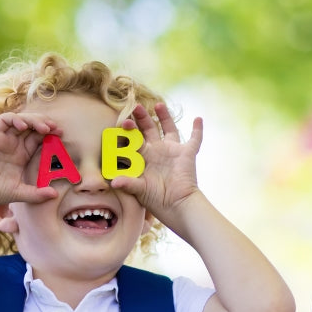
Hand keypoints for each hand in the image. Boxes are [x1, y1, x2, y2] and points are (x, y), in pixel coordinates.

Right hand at [0, 112, 59, 206]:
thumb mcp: (22, 193)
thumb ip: (38, 194)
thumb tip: (55, 195)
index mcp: (22, 154)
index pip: (39, 137)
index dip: (50, 134)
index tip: (60, 135)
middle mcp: (14, 144)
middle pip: (32, 126)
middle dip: (45, 123)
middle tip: (57, 128)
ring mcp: (4, 138)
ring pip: (21, 120)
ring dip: (34, 120)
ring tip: (45, 128)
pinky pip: (5, 120)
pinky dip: (16, 119)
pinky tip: (24, 127)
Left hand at [110, 103, 202, 221]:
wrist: (178, 206)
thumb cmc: (157, 201)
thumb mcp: (141, 191)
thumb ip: (129, 183)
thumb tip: (114, 182)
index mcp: (143, 158)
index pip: (133, 141)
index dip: (128, 132)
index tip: (122, 123)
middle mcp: (157, 151)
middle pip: (148, 130)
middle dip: (142, 119)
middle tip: (135, 107)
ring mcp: (172, 151)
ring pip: (168, 129)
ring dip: (164, 116)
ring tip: (158, 104)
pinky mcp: (187, 154)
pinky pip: (195, 139)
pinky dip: (198, 130)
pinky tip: (198, 118)